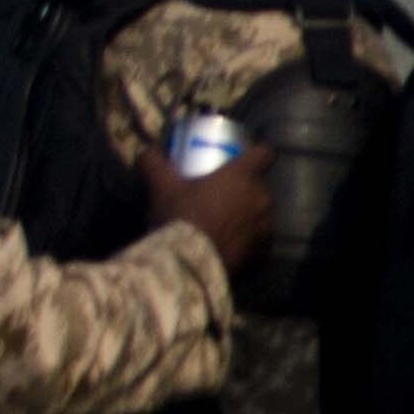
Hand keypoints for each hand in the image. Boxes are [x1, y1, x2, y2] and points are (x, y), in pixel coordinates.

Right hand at [146, 140, 271, 274]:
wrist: (189, 263)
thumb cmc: (180, 217)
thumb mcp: (162, 186)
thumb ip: (154, 163)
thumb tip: (148, 149)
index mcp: (243, 176)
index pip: (264, 153)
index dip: (256, 154)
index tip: (243, 160)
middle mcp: (262, 198)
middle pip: (258, 187)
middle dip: (243, 190)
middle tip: (218, 197)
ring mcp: (266, 226)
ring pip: (259, 214)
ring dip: (245, 216)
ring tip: (221, 224)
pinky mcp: (264, 252)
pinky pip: (258, 240)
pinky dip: (246, 240)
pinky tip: (227, 245)